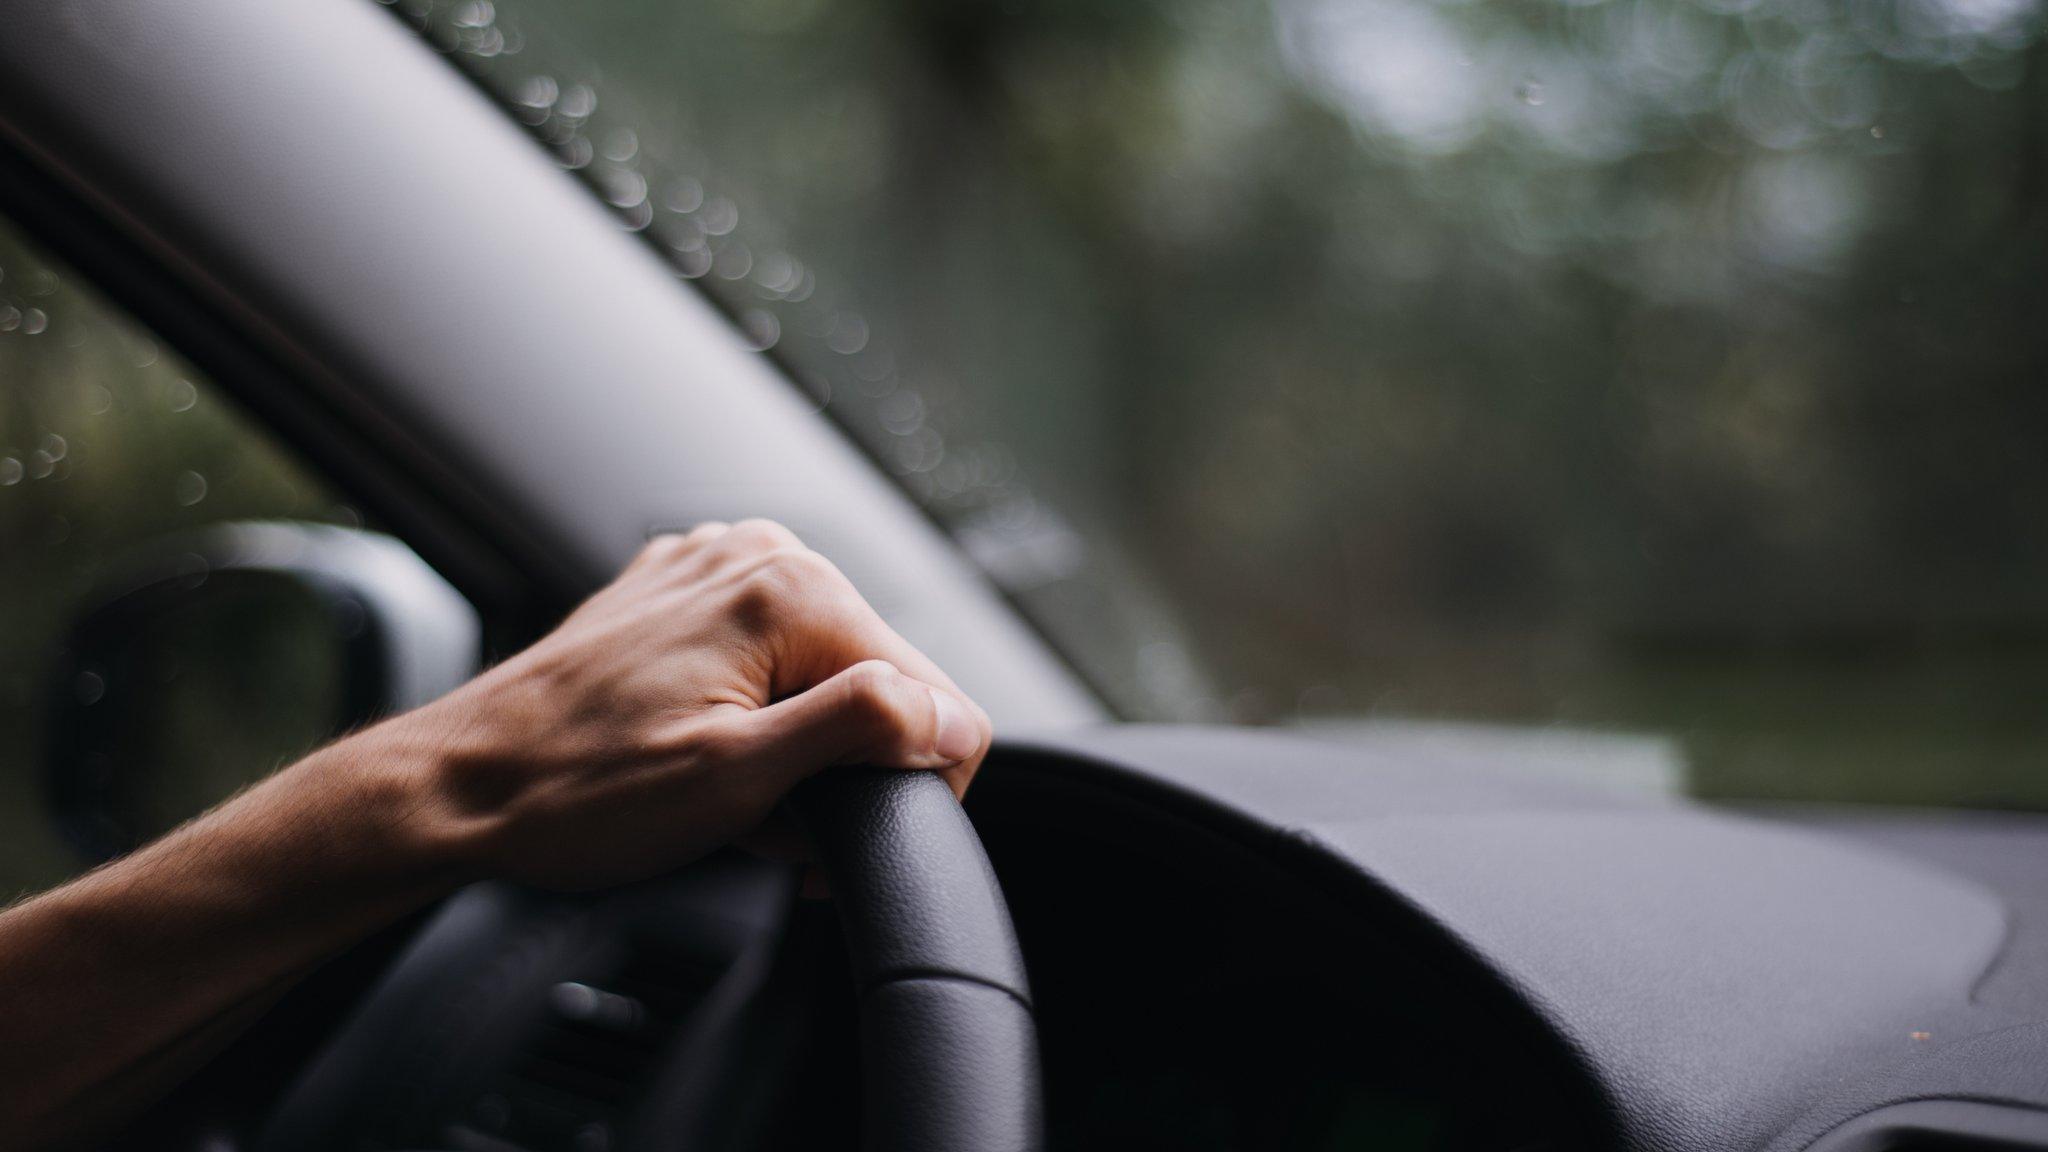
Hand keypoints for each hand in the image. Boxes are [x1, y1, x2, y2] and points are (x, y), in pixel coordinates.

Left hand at [387, 519, 992, 888]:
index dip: (912, 785)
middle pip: (880, 681)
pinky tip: (700, 758)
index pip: (936, 694)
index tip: (840, 840)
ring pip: (823, 674)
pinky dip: (754, 719)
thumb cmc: (575, 792)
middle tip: (767, 826)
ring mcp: (714, 569)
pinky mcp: (682, 597)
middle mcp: (758, 555)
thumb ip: (862, 728)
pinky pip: (766, 659)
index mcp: (789, 588)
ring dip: (798, 749)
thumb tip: (949, 715)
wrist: (458, 787)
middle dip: (844, 768)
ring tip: (725, 796)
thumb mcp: (737, 777)